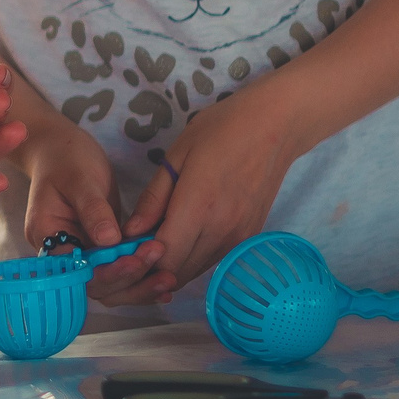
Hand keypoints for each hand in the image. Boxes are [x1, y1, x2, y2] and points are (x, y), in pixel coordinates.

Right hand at [18, 98, 170, 304]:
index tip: (136, 260)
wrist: (63, 150)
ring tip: (169, 279)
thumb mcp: (81, 179)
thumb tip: (110, 241)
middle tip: (162, 267)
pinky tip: (164, 281)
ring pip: (109, 285)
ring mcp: (82, 253)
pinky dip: (140, 278)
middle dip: (129, 280)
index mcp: (47, 235)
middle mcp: (62, 252)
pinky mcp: (99, 250)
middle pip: (94, 284)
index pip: (76, 269)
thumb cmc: (66, 159)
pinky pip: (118, 271)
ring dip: (139, 286)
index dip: (107, 272)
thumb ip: (94, 210)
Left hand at [124, 82, 300, 291]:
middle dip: (152, 266)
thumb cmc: (221, 131)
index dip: (139, 259)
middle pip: (178, 271)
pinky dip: (194, 257)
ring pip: (196, 269)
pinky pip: (214, 259)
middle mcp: (221, 230)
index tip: (124, 247)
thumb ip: (154, 198)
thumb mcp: (177, 156)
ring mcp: (238, 237)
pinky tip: (183, 236)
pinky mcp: (249, 237)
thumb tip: (130, 232)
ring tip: (157, 239)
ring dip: (173, 264)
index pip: (164, 257)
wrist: (275, 128)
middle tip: (135, 246)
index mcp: (198, 207)